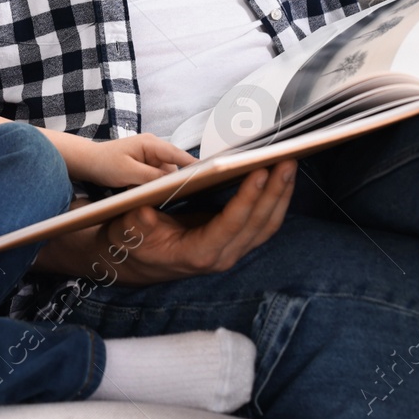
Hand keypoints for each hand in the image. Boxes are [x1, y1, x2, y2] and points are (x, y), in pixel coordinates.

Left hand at [68, 133, 196, 188]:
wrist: (89, 162)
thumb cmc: (104, 163)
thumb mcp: (127, 172)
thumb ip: (150, 176)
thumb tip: (171, 181)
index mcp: (151, 144)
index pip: (178, 154)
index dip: (194, 165)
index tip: (209, 174)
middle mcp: (154, 148)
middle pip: (175, 166)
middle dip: (178, 180)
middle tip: (183, 195)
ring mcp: (151, 157)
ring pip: (167, 174)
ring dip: (164, 186)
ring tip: (161, 196)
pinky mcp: (147, 166)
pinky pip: (158, 178)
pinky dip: (156, 186)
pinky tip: (151, 194)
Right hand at [85, 160, 297, 286]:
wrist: (139, 259)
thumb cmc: (133, 240)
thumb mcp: (128, 228)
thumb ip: (137, 222)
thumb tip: (144, 211)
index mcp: (197, 253)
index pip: (230, 226)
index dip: (247, 200)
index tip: (259, 172)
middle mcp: (221, 257)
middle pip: (258, 224)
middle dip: (275, 191)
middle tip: (287, 159)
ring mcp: (233, 251)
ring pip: (267, 225)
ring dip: (281, 194)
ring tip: (290, 163)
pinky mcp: (237, 242)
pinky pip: (264, 223)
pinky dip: (276, 200)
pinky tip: (282, 178)